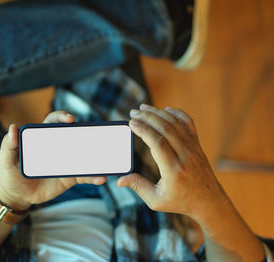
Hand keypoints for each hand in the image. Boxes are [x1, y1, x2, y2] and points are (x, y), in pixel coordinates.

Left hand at [0, 110, 106, 210]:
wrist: (18, 195)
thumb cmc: (11, 173)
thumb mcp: (6, 159)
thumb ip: (9, 144)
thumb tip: (13, 128)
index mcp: (43, 138)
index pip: (54, 122)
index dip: (63, 117)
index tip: (70, 119)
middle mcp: (57, 146)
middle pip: (74, 135)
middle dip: (86, 132)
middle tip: (94, 134)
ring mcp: (66, 161)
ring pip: (84, 155)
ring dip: (96, 155)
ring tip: (104, 158)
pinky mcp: (70, 177)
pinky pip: (84, 175)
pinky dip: (93, 176)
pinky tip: (100, 178)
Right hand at [117, 103, 229, 222]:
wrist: (209, 202)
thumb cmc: (180, 202)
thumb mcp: (156, 200)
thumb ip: (138, 187)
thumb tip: (119, 180)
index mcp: (173, 170)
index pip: (157, 143)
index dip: (143, 130)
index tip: (131, 123)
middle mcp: (185, 156)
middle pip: (165, 128)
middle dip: (147, 117)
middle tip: (133, 112)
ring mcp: (193, 148)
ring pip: (175, 123)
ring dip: (158, 113)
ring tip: (143, 108)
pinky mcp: (197, 145)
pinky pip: (188, 123)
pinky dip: (177, 113)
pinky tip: (165, 110)